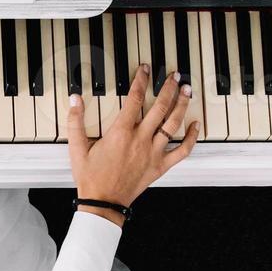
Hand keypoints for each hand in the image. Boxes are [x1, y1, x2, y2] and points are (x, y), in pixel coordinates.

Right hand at [65, 64, 198, 224]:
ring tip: (187, 90)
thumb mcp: (77, 148)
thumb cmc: (91, 177)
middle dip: (169, 87)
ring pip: (173, 124)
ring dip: (182, 104)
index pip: (135, 98)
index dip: (141, 80)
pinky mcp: (160, 166)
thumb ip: (75, 121)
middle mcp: (140, 139)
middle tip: (175, 75)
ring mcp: (153, 152)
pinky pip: (183, 150)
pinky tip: (196, 125)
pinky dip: (192, 137)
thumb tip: (75, 99)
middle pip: (160, 107)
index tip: (145, 69)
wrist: (104, 202)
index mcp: (121, 132)